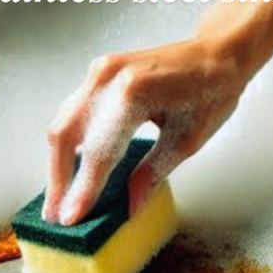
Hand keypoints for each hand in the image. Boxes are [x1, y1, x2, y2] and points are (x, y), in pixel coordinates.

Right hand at [42, 35, 256, 225]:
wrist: (216, 54)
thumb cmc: (211, 91)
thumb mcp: (187, 141)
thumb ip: (153, 173)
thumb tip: (129, 205)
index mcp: (134, 92)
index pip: (99, 151)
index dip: (83, 189)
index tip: (70, 218)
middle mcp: (109, 77)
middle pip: (67, 135)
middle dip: (58, 179)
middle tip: (56, 214)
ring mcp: (100, 71)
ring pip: (64, 122)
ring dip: (58, 162)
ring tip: (60, 197)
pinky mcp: (99, 72)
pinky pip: (74, 111)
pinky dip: (69, 142)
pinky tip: (70, 167)